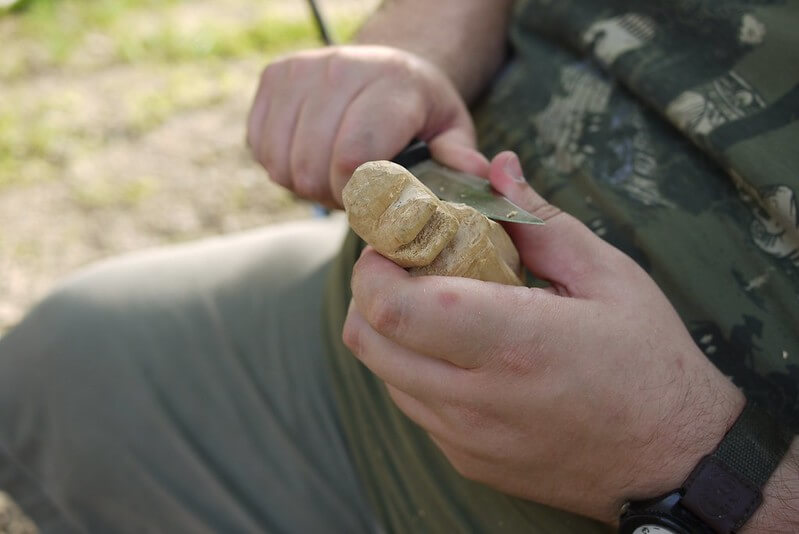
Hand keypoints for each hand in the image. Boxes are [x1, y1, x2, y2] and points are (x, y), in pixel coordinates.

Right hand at [246, 45, 487, 205]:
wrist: (384, 66)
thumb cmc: (419, 111)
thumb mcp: (451, 131)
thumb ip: (459, 157)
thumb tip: (477, 174)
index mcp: (392, 84)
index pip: (354, 156)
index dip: (358, 198)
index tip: (375, 203)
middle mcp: (341, 68)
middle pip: (311, 167)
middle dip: (333, 195)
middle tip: (358, 191)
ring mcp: (301, 70)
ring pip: (281, 163)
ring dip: (307, 183)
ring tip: (337, 173)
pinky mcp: (273, 77)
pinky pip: (260, 148)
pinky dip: (282, 164)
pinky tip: (313, 154)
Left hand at [343, 151, 745, 522]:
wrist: (673, 459)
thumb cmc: (648, 359)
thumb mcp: (606, 274)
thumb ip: (537, 219)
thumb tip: (496, 168)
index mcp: (513, 341)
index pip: (393, 305)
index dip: (375, 265)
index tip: (396, 241)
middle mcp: (477, 399)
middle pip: (368, 339)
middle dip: (369, 291)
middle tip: (406, 265)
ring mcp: (466, 439)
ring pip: (383, 373)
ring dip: (391, 330)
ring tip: (437, 306)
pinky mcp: (467, 461)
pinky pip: (413, 405)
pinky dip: (416, 369)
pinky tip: (460, 352)